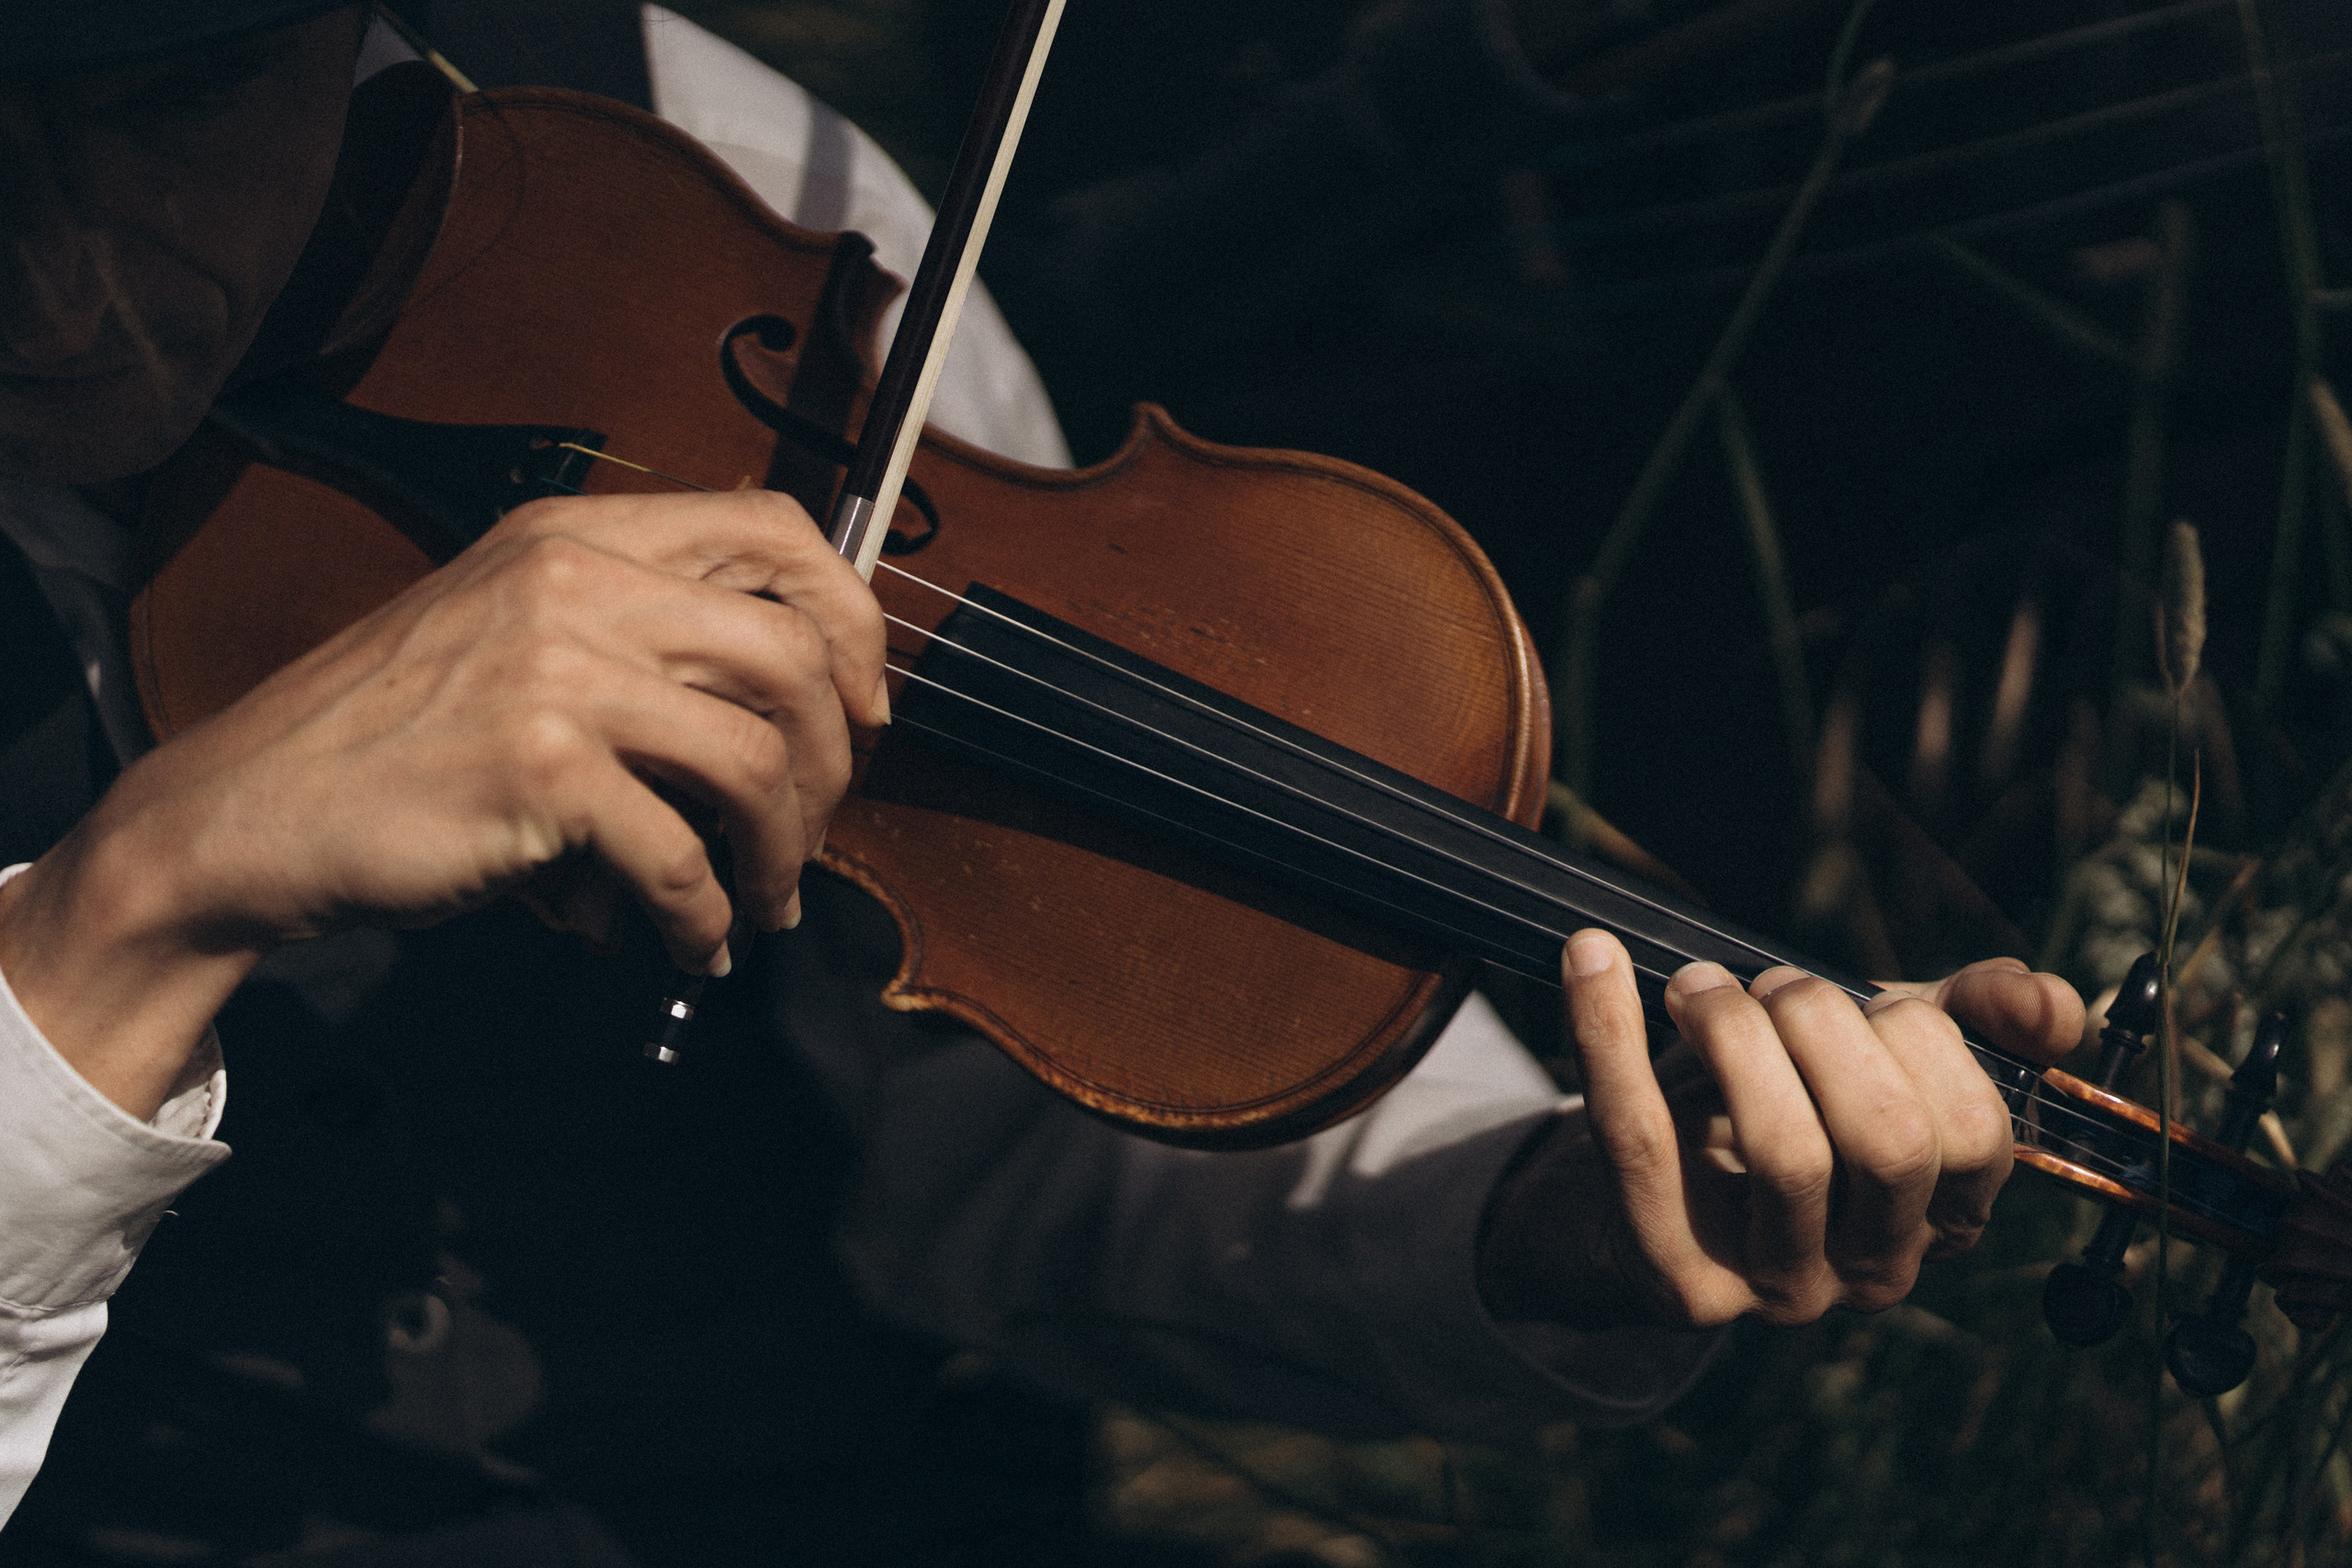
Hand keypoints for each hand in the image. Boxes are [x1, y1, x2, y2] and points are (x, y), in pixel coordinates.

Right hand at [0, 488, 886, 1115]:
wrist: (251, 811)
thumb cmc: (398, 738)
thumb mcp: (519, 635)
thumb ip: (641, 636)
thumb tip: (809, 703)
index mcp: (582, 536)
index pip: (777, 531)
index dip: (852, 620)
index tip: (864, 706)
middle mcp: (577, 583)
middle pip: (795, 654)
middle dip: (838, 761)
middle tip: (820, 830)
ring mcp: (557, 670)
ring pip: (758, 760)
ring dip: (784, 853)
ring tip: (765, 903)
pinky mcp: (539, 768)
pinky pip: (680, 857)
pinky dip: (704, 917)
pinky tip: (693, 945)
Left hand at [1477, 931, 2083, 1331]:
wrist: (1635, 1200)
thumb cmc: (1770, 1106)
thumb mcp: (1870, 1052)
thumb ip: (1964, 1017)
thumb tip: (2053, 1005)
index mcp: (1942, 1216)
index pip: (1977, 1132)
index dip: (1918, 1037)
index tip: (1860, 994)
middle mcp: (1876, 1268)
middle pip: (1887, 1143)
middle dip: (1825, 1027)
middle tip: (1768, 985)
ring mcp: (1781, 1288)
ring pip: (1788, 1154)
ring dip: (1736, 1033)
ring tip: (1694, 987)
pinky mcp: (1678, 1281)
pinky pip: (1641, 1144)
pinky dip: (1609, 1033)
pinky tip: (1589, 957)